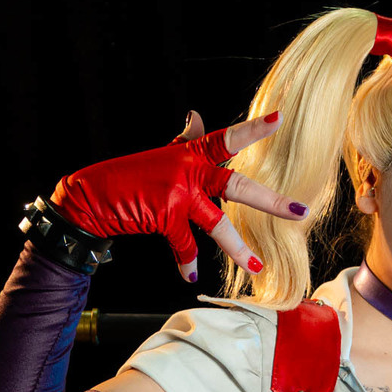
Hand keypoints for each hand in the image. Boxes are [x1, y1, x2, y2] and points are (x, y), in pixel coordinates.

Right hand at [51, 111, 306, 280]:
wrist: (91, 196)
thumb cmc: (130, 177)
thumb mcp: (162, 155)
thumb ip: (185, 140)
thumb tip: (197, 115)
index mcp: (192, 154)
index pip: (228, 139)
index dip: (254, 128)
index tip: (280, 118)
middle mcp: (190, 171)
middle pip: (240, 187)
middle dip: (272, 202)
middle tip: (301, 211)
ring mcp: (179, 194)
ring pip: (218, 225)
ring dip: (238, 248)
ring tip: (257, 266)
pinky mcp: (165, 216)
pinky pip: (185, 245)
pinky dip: (186, 262)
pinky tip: (189, 276)